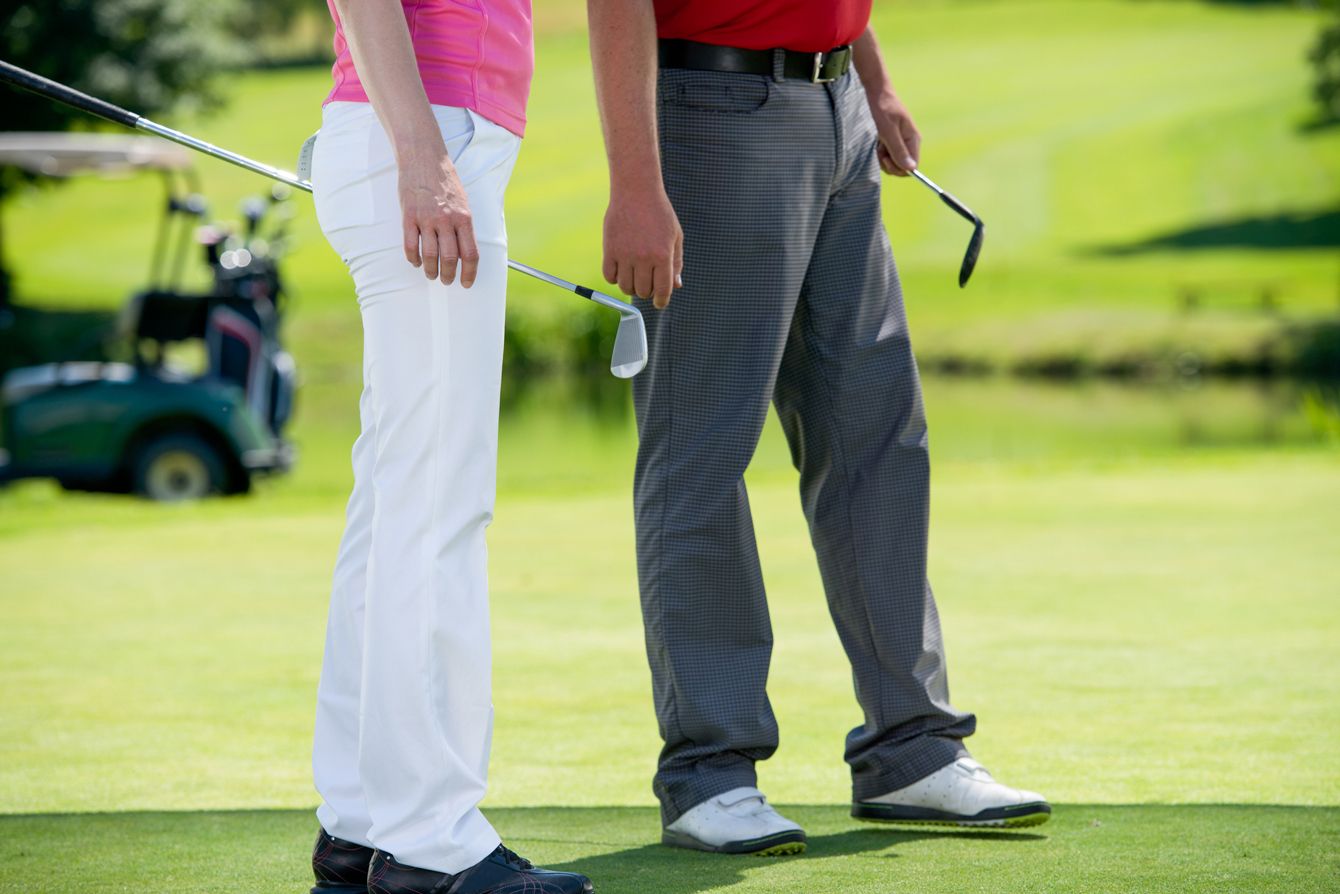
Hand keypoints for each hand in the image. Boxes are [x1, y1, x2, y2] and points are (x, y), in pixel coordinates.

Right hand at [398, 146, 478, 286]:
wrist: (424, 159)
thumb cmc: (445, 181)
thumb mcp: (463, 203)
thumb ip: (463, 227)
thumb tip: (464, 252)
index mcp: (464, 218)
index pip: (470, 254)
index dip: (469, 273)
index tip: (466, 282)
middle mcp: (446, 220)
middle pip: (449, 259)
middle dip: (448, 275)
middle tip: (446, 281)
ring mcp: (426, 219)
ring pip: (430, 256)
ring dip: (431, 270)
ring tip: (432, 275)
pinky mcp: (409, 217)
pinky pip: (410, 245)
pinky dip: (414, 259)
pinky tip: (417, 262)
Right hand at [602, 184, 682, 308]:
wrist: (636, 191)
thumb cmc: (659, 213)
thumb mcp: (675, 237)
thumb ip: (676, 263)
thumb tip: (676, 286)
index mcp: (663, 255)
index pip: (662, 290)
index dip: (662, 301)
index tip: (660, 303)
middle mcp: (643, 258)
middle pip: (643, 291)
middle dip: (647, 291)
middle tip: (647, 282)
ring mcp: (625, 254)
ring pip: (625, 287)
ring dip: (631, 286)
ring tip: (634, 276)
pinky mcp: (609, 249)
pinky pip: (609, 276)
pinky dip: (615, 278)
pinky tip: (621, 269)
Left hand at [869, 91, 920, 176]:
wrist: (877, 93)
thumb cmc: (883, 109)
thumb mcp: (888, 131)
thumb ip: (899, 150)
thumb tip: (911, 169)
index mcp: (913, 139)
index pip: (912, 166)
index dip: (899, 169)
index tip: (886, 160)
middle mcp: (910, 142)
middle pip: (903, 167)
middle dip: (890, 164)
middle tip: (880, 152)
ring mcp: (902, 142)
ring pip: (894, 162)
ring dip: (884, 159)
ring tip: (879, 145)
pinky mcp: (894, 140)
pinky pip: (889, 155)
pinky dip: (881, 153)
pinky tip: (878, 143)